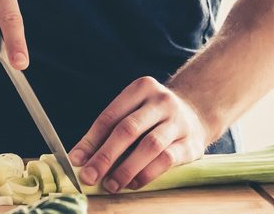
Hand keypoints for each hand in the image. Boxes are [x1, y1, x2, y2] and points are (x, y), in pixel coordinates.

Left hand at [69, 77, 213, 191]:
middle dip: (105, 156)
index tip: (76, 161)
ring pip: (149, 145)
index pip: (110, 117)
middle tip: (89, 176)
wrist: (196, 113)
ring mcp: (179, 121)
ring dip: (126, 168)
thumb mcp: (132, 112)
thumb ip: (107, 132)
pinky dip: (147, 173)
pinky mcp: (192, 143)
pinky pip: (167, 159)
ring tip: (111, 184)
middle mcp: (161, 101)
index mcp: (140, 88)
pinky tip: (134, 183)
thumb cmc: (152, 117)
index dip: (90, 141)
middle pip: (128, 129)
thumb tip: (79, 159)